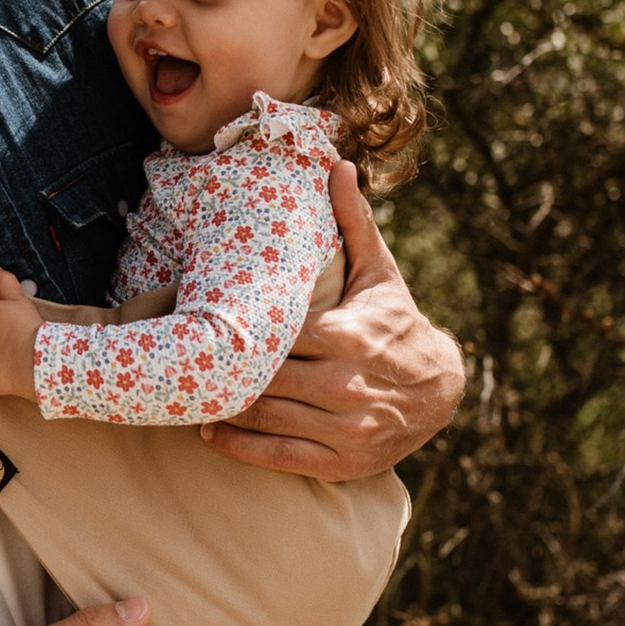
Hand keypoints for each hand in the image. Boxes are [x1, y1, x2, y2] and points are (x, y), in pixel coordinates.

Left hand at [199, 160, 465, 479]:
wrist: (444, 390)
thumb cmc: (396, 322)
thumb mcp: (379, 272)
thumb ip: (353, 222)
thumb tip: (339, 163)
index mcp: (351, 336)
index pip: (277, 336)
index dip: (237, 332)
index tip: (200, 321)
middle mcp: (348, 386)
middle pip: (264, 379)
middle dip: (223, 371)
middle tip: (180, 358)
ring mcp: (347, 429)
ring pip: (266, 419)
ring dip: (222, 409)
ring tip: (188, 392)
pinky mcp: (344, 462)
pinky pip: (281, 457)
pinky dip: (241, 448)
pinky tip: (212, 432)